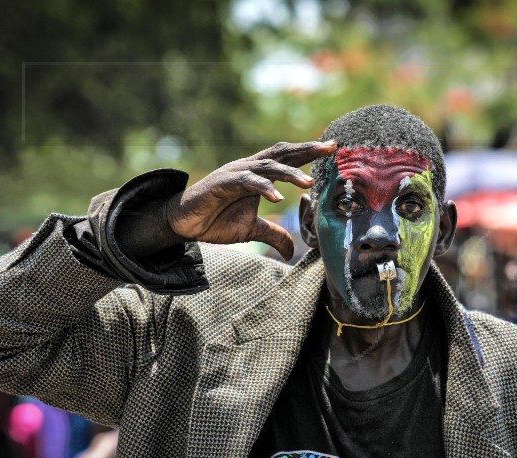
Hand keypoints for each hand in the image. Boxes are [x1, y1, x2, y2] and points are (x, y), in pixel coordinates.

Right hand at [166, 140, 335, 259]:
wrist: (183, 223)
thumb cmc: (215, 220)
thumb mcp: (251, 230)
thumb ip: (272, 234)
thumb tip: (290, 251)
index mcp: (257, 175)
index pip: (287, 158)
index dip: (308, 153)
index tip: (332, 148)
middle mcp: (248, 168)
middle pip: (281, 154)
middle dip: (306, 150)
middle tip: (330, 148)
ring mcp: (235, 174)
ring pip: (267, 166)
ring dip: (289, 173)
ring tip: (308, 182)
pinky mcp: (222, 183)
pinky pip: (246, 181)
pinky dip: (263, 187)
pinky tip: (278, 196)